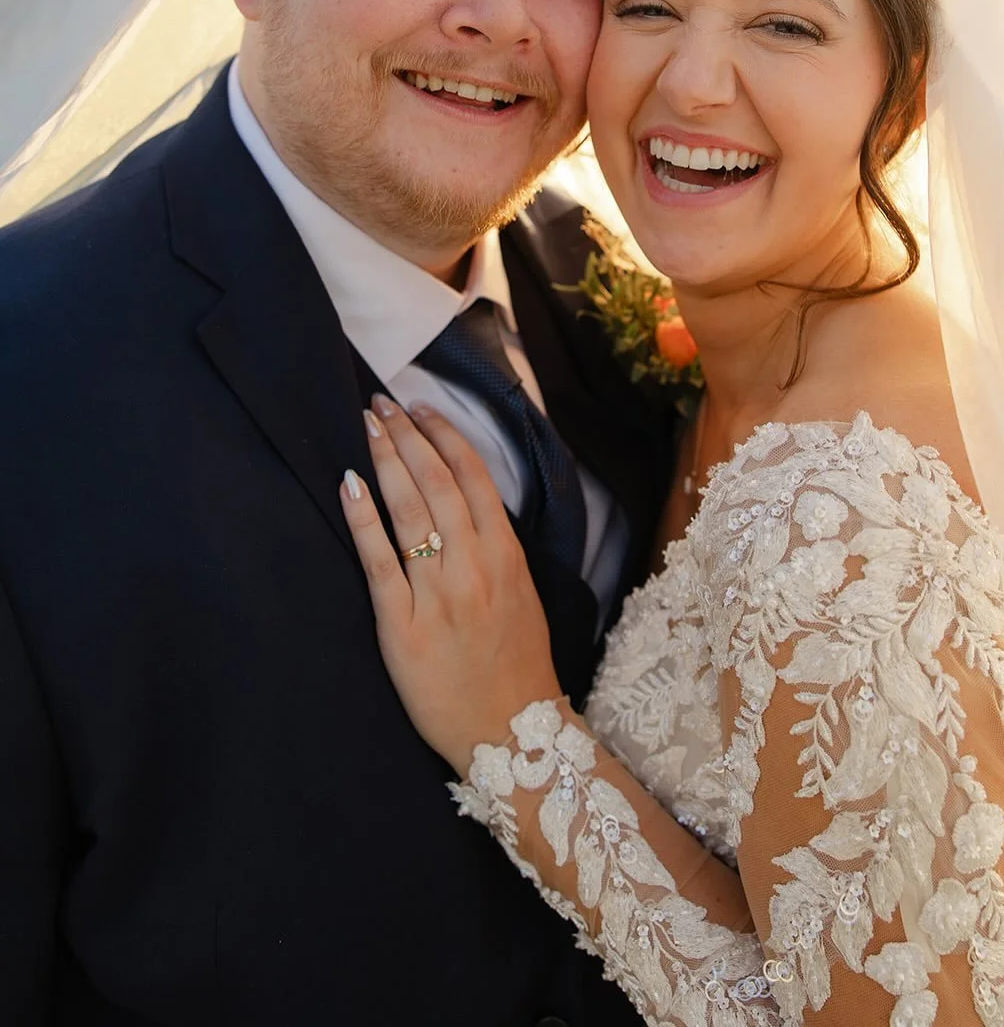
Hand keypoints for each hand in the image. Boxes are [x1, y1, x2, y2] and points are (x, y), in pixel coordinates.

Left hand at [340, 393, 561, 776]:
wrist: (511, 732)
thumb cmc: (516, 664)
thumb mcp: (522, 594)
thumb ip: (496, 548)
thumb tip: (465, 500)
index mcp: (506, 556)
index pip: (474, 478)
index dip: (444, 436)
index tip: (421, 409)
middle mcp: (474, 566)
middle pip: (438, 483)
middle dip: (408, 436)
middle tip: (382, 404)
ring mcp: (438, 595)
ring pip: (411, 512)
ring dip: (386, 462)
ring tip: (368, 428)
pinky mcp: (404, 626)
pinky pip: (380, 562)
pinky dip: (364, 520)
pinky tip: (349, 485)